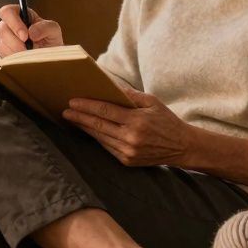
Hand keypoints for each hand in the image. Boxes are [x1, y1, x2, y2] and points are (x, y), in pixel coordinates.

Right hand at [0, 4, 64, 55]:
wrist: (48, 58)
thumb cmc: (50, 40)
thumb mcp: (53, 30)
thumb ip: (45, 27)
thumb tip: (31, 32)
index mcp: (20, 14)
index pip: (7, 12)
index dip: (14, 23)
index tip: (25, 36)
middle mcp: (8, 25)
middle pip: (1, 29)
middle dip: (14, 41)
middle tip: (26, 49)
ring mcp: (2, 38)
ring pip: (0, 44)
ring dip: (15, 51)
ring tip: (28, 55)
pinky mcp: (1, 52)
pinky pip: (1, 55)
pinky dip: (12, 59)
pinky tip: (22, 59)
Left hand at [63, 88, 195, 167]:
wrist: (182, 147)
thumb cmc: (166, 120)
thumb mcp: (152, 102)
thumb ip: (130, 95)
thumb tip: (109, 86)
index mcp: (137, 121)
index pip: (105, 111)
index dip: (87, 106)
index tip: (72, 102)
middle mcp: (131, 138)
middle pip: (98, 125)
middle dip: (80, 117)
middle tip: (66, 111)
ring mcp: (128, 152)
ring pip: (100, 137)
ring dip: (85, 128)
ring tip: (73, 119)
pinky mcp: (127, 161)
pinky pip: (107, 147)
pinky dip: (97, 138)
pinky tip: (89, 130)